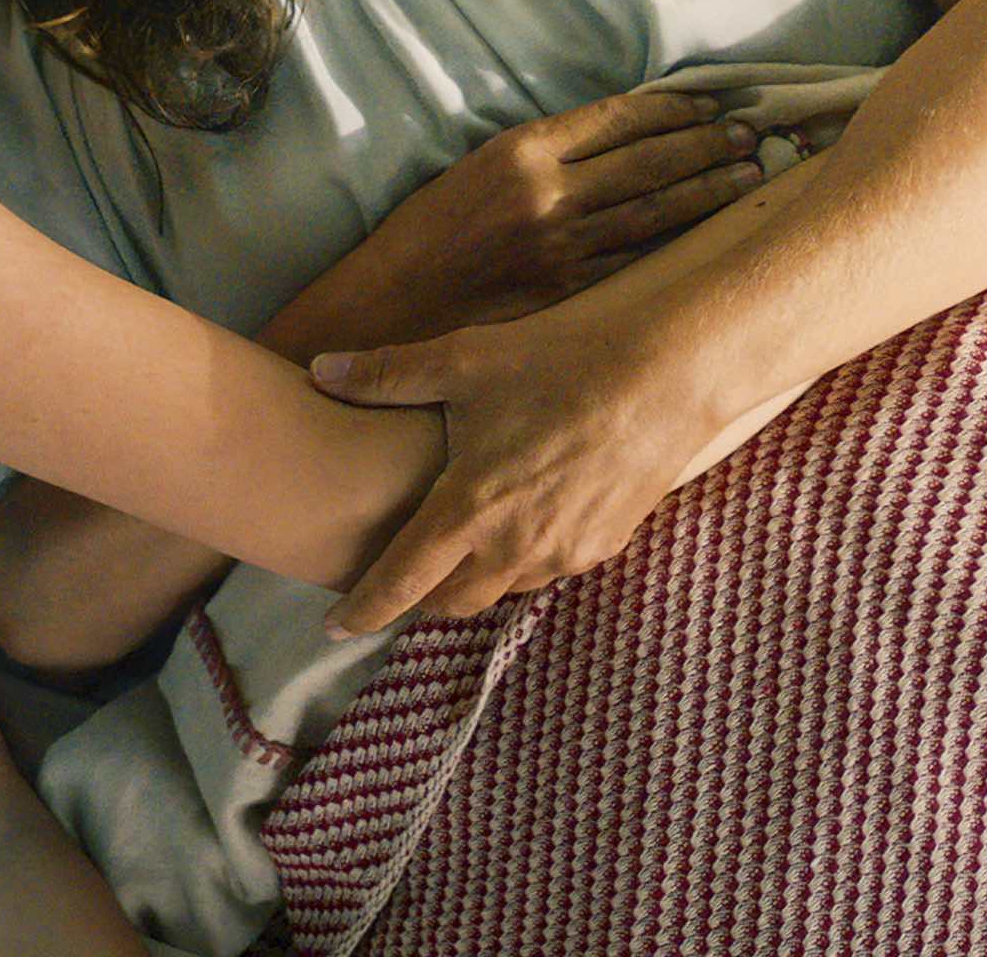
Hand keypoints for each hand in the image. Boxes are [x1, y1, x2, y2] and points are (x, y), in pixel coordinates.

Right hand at [277, 88, 764, 355]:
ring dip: (711, 191)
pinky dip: (679, 244)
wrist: (387, 307)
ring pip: (657, 210)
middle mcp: (548, 192)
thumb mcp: (472, 170)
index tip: (712, 105)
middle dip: (711, 146)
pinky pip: (637, 262)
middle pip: (652, 160)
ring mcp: (562, 246)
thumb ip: (540, 154)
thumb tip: (612, 141)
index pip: (621, 117)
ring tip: (750, 176)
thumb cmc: (423, 236)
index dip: (676, 110)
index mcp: (522, 149)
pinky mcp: (567, 292)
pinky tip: (711, 235)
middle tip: (753, 135)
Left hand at [306, 276, 731, 634]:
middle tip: (399, 584)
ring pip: (502, 591)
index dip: (363, 609)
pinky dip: (524, 561)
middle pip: (451, 604)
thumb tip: (320, 371)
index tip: (334, 628)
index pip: (401, 581)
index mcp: (468, 508)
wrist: (666, 374)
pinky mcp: (604, 547)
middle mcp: (513, 546)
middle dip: (420, 601)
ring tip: (459, 555)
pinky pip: (549, 571)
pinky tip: (522, 528)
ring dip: (474, 581)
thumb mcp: (463, 359)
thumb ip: (387, 374)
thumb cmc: (558, 362)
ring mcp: (564, 553)